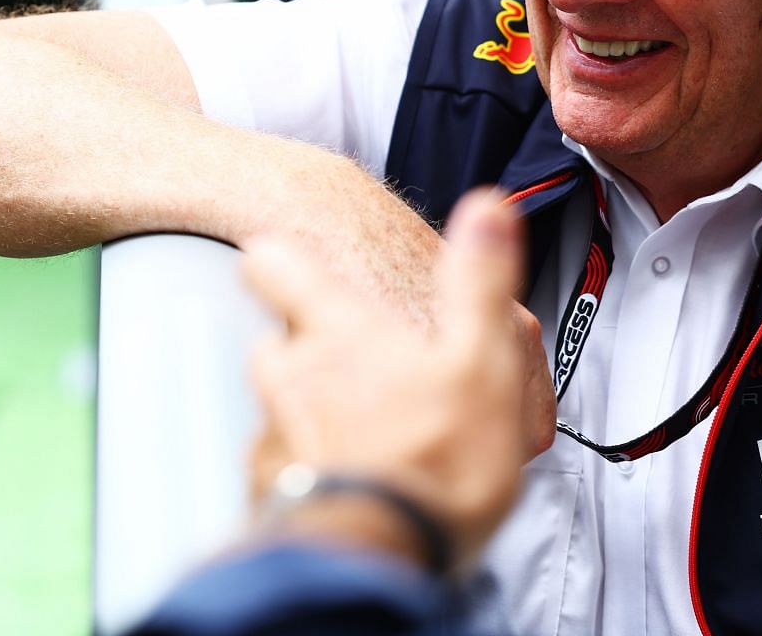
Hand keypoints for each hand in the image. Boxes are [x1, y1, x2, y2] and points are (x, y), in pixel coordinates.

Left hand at [242, 187, 536, 569]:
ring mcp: (276, 430)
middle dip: (307, 347)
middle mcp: (293, 373)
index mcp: (340, 331)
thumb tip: (487, 210)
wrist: (384, 551)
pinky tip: (348, 477)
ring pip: (278, 403)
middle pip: (277, 340)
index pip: (275, 265)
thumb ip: (478, 279)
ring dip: (308, 408)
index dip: (276, 257)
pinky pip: (282, 463)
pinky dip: (308, 464)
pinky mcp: (274, 487)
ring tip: (362, 428)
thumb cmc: (434, 461)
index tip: (279, 254)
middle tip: (352, 360)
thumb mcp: (482, 359)